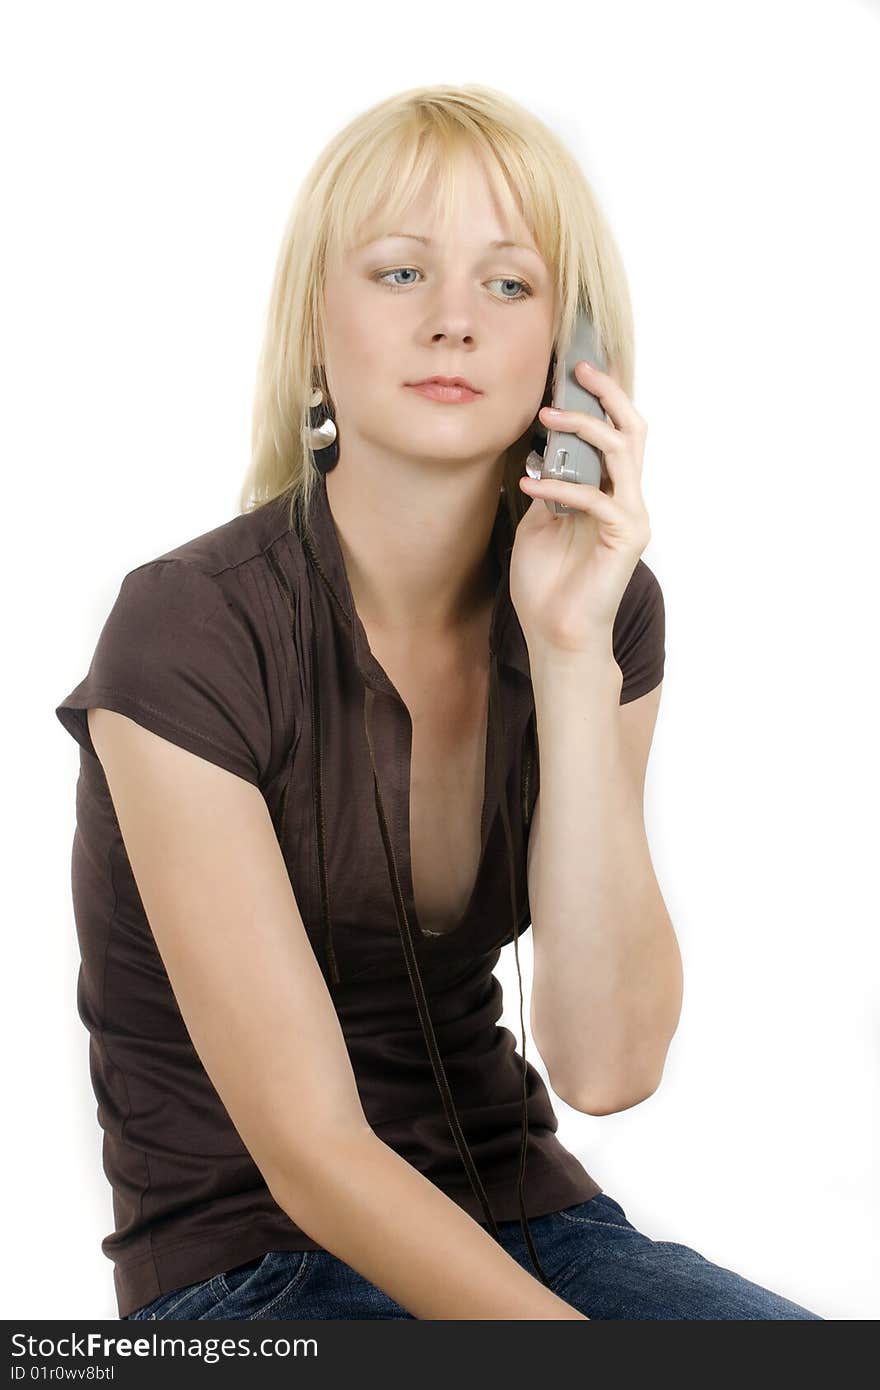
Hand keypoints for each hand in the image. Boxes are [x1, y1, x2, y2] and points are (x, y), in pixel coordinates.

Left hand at [508, 359, 651, 653]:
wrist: (555, 634)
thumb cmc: (546, 584)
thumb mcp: (537, 524)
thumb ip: (548, 489)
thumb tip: (540, 455)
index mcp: (607, 493)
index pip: (613, 434)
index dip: (600, 399)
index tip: (573, 369)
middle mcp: (626, 499)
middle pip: (632, 430)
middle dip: (608, 394)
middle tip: (578, 369)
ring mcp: (630, 517)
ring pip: (623, 452)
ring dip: (585, 428)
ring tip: (549, 416)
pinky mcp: (626, 538)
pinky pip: (599, 499)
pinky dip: (564, 487)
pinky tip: (532, 485)